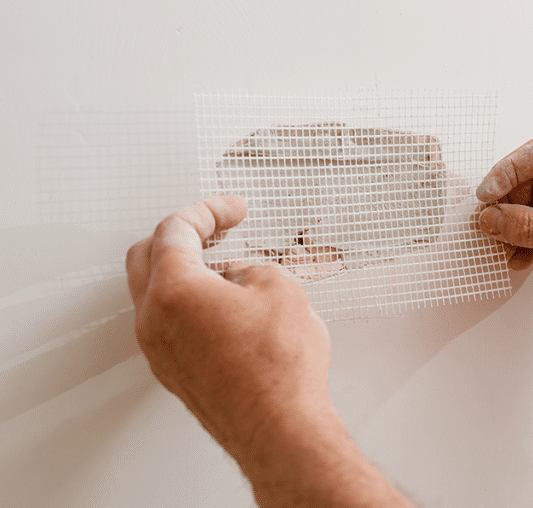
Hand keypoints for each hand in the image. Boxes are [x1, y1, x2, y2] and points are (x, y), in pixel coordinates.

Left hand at [126, 196, 334, 463]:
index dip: (209, 211)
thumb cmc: (278, 369)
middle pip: (147, 257)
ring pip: (155, 293)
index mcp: (174, 289)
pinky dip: (189, 303)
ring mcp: (160, 350)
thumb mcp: (281, 289)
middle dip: (183, 236)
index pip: (176, 230)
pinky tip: (225, 306)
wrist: (280, 426)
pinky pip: (168, 324)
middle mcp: (154, 320)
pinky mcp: (175, 372)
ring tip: (228, 269)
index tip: (232, 210)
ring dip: (185, 271)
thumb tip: (241, 277)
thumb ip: (252, 269)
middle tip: (217, 228)